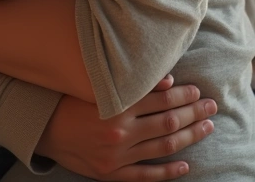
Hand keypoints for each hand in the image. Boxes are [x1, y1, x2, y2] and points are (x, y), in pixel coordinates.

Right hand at [36, 75, 217, 180]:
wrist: (43, 128)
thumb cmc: (73, 100)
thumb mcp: (97, 85)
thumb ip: (133, 85)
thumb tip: (170, 81)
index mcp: (118, 106)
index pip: (163, 100)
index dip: (185, 95)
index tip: (198, 90)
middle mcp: (120, 132)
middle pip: (168, 123)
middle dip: (194, 113)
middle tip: (211, 106)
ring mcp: (116, 156)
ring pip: (163, 147)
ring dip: (189, 137)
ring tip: (206, 127)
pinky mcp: (111, 174)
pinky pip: (145, 176)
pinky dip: (168, 171)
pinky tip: (185, 164)